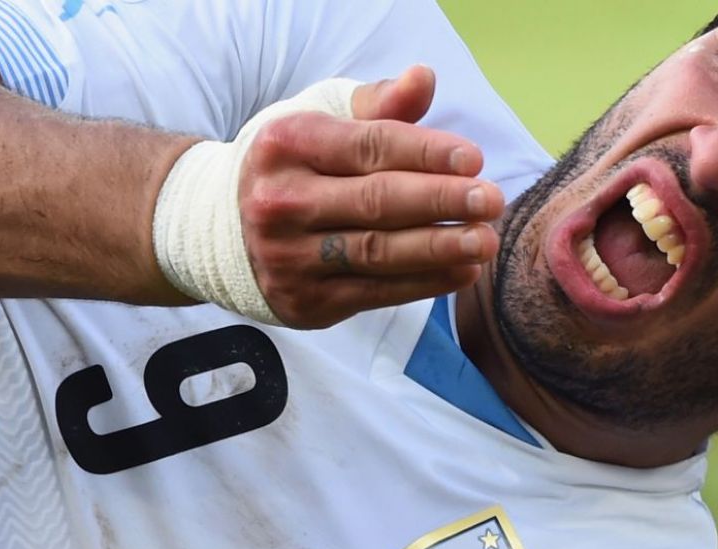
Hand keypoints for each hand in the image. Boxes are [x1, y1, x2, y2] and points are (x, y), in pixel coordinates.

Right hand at [238, 66, 503, 327]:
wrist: (225, 231)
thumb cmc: (294, 166)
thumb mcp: (324, 122)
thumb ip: (379, 105)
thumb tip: (424, 78)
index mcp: (287, 144)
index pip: (369, 147)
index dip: (427, 153)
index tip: (475, 160)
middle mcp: (281, 201)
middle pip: (378, 201)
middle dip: (443, 201)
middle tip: (492, 200)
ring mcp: (290, 256)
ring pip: (379, 252)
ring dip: (441, 248)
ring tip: (486, 240)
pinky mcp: (307, 301)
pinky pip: (377, 292)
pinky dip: (425, 283)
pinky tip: (463, 270)